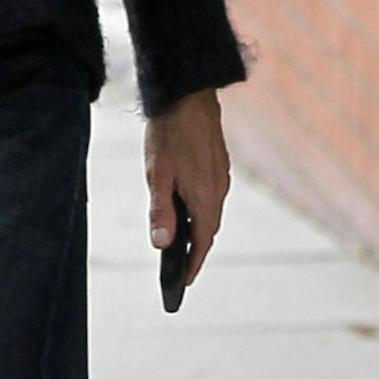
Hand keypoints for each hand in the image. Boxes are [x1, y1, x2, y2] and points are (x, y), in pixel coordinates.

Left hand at [145, 87, 229, 288]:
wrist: (188, 97)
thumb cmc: (169, 134)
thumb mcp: (157, 175)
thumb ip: (160, 211)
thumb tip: (162, 244)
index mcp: (205, 197)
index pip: (201, 241)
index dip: (192, 263)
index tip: (183, 282)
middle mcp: (219, 190)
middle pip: (208, 230)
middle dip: (194, 251)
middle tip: (179, 270)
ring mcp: (221, 177)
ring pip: (210, 213)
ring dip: (197, 230)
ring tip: (179, 245)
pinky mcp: (218, 166)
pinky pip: (211, 198)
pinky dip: (200, 211)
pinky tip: (185, 211)